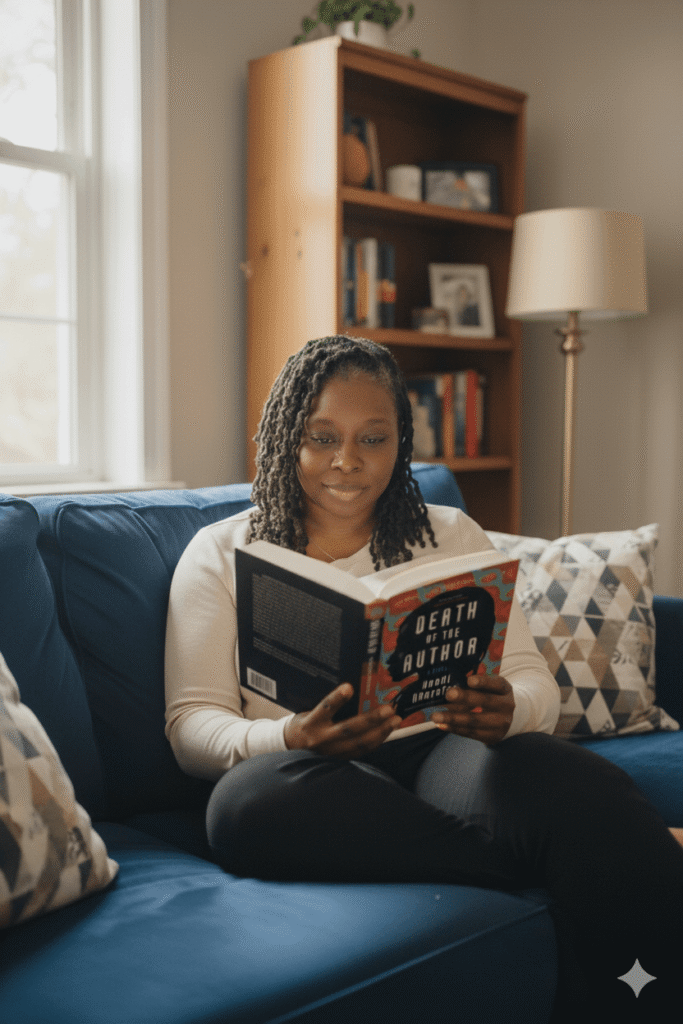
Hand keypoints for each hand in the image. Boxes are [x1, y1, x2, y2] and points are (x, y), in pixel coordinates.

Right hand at [284, 683, 401, 758]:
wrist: (289, 749)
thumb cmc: (302, 724)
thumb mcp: (307, 711)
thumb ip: (327, 705)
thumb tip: (352, 688)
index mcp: (311, 722)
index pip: (324, 708)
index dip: (336, 699)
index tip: (349, 687)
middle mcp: (321, 738)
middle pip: (349, 728)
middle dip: (372, 719)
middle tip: (389, 708)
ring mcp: (331, 751)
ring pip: (360, 743)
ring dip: (380, 731)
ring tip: (395, 720)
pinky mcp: (338, 759)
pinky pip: (361, 751)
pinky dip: (376, 741)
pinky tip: (387, 732)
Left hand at [431, 675, 514, 745]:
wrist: (508, 718)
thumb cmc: (492, 696)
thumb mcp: (490, 687)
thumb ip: (476, 685)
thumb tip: (451, 685)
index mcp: (505, 689)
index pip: (496, 684)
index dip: (483, 682)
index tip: (469, 680)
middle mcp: (506, 706)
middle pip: (484, 701)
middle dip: (464, 698)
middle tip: (448, 695)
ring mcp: (500, 723)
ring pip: (475, 721)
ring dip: (453, 718)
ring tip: (436, 715)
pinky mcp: (492, 736)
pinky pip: (471, 733)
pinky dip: (455, 728)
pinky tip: (442, 724)